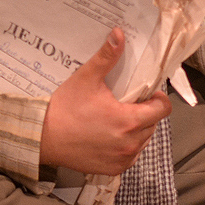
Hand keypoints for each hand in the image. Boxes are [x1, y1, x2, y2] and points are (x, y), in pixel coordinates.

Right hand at [40, 28, 172, 174]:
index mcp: (128, 121)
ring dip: (137, 130)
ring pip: (143, 141)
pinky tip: (110, 136)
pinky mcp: (112, 170)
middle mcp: (130, 144)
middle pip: (153, 125)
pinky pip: (130, 156)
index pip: (163, 110)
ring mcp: (122, 159)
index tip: (147, 93)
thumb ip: (106, 57)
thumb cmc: (64, 108)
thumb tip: (119, 34)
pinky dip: (126, 146)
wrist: (42, 137)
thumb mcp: (86, 78)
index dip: (158, 99)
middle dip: (145, 113)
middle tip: (127, 104)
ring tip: (118, 119)